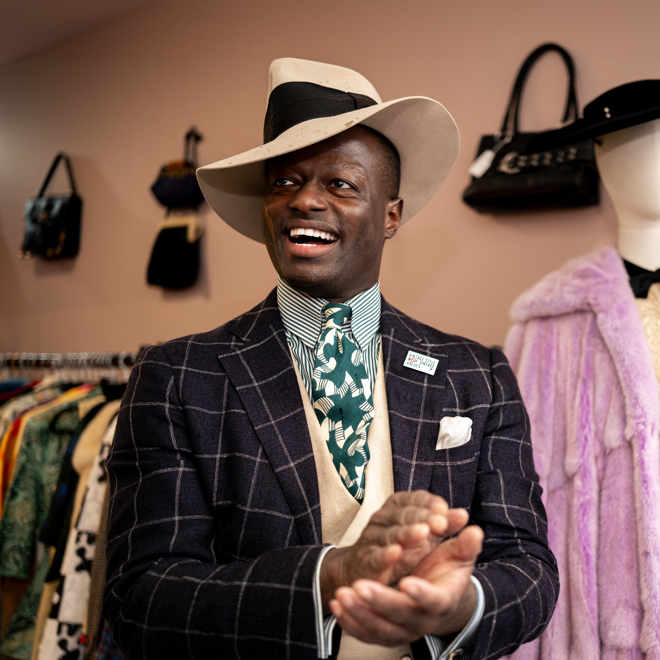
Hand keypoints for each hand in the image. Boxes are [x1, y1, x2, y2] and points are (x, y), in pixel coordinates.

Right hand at [320, 491, 466, 612]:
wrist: (368, 570)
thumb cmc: (403, 548)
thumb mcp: (427, 535)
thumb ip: (445, 524)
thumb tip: (463, 515)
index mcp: (397, 507)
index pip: (413, 499)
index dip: (428, 503)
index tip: (444, 509)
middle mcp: (382, 518)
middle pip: (403, 514)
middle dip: (422, 517)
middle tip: (441, 522)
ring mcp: (372, 538)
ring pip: (390, 533)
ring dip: (406, 533)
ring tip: (423, 533)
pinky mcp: (366, 561)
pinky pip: (375, 556)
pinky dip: (384, 554)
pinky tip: (396, 552)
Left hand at [329, 524, 483, 645]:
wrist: (438, 600)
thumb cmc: (446, 573)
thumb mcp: (458, 557)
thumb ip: (465, 544)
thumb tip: (474, 529)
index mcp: (441, 600)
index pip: (433, 601)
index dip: (422, 593)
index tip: (407, 582)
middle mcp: (422, 619)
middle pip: (401, 614)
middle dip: (380, 601)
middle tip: (360, 586)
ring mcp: (402, 629)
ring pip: (379, 627)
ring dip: (359, 612)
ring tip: (342, 594)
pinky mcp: (384, 633)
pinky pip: (365, 633)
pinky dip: (349, 622)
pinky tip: (337, 606)